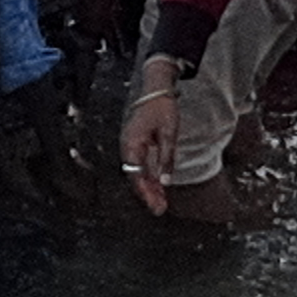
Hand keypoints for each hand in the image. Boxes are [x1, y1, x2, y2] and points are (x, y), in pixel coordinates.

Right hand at [119, 79, 184, 213]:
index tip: (157, 205)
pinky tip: (158, 185)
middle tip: (160, 209)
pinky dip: (149, 176)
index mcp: (132, 145)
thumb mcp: (168, 133)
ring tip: (161, 202)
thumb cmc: (161, 107)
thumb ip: (166, 158)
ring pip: (137, 172)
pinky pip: (140, 165)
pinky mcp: (136, 143)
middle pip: (135, 177)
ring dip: (148, 187)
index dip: (146, 193)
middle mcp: (127, 147)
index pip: (136, 175)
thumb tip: (166, 182)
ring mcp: (130, 145)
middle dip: (147, 194)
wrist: (156, 87)